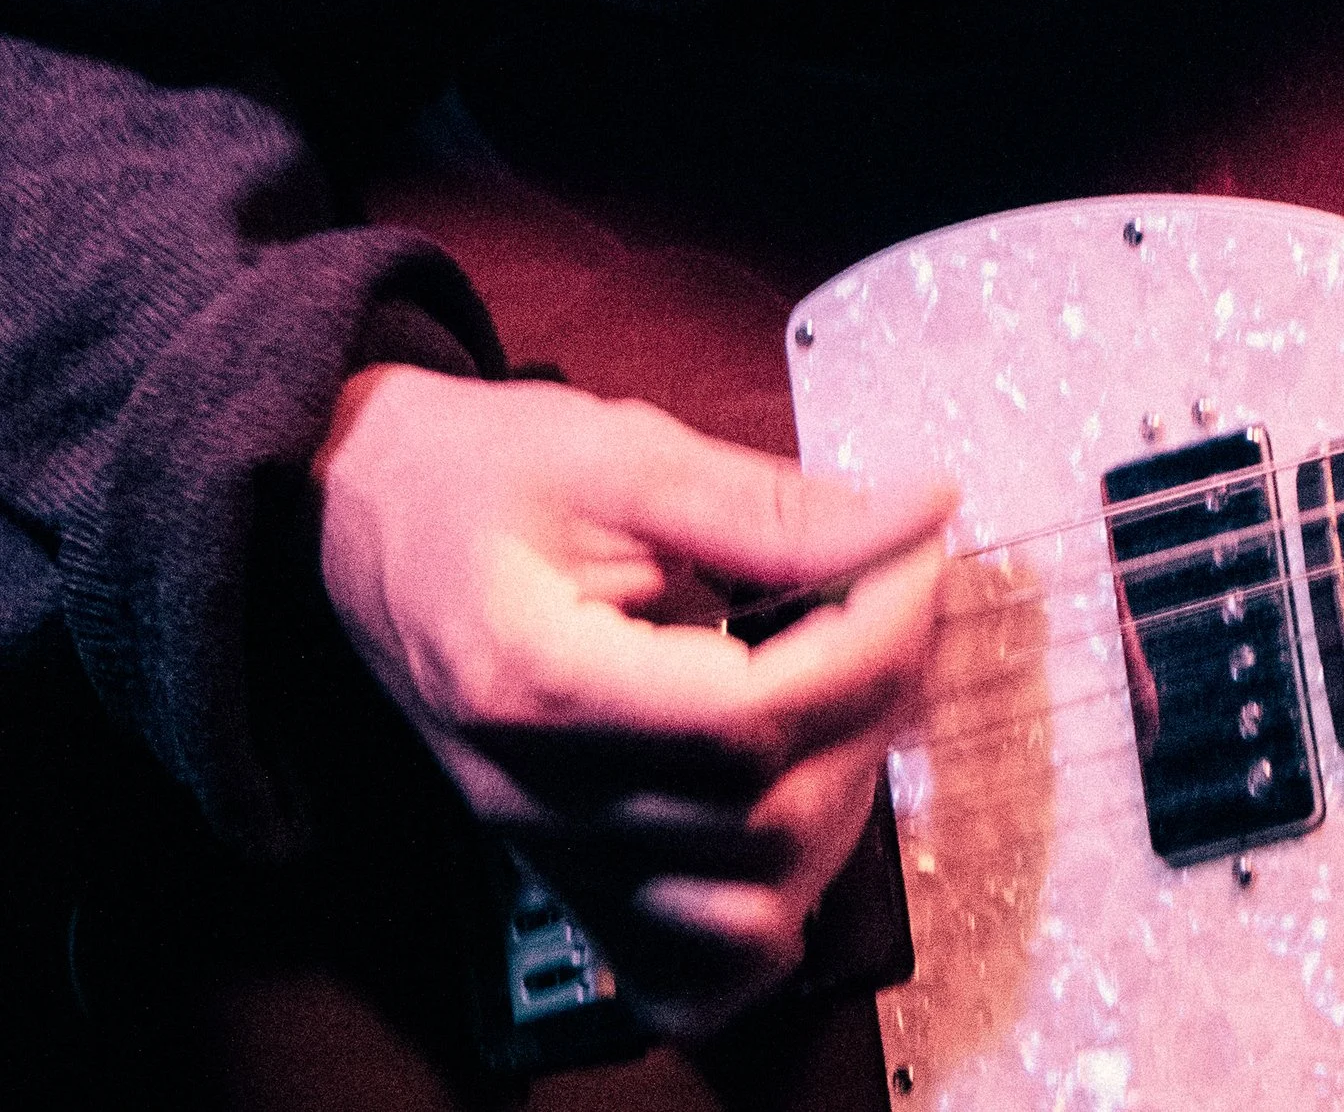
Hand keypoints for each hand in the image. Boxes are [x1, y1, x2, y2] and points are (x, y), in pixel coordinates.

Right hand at [314, 365, 953, 1036]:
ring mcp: (546, 848)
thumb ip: (768, 502)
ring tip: (854, 683)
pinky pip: (685, 966)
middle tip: (899, 598)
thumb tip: (913, 515)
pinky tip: (800, 808)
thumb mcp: (620, 450)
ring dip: (840, 800)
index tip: (912, 558)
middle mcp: (534, 795)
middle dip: (874, 705)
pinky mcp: (566, 868)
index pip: (743, 720)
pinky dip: (770, 916)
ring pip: (741, 911)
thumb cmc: (473, 476)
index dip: (865, 644)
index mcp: (532, 680)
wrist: (358, 516)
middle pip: (758, 820)